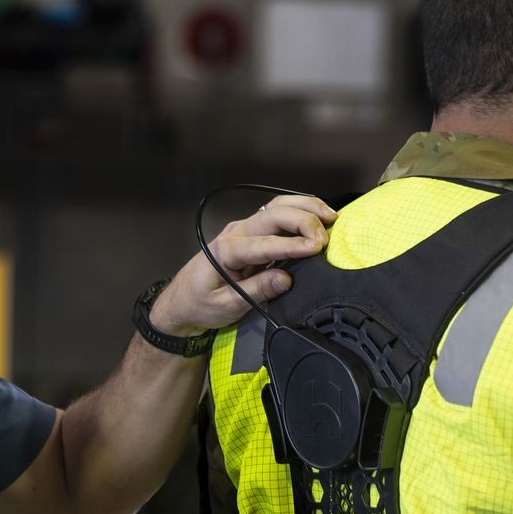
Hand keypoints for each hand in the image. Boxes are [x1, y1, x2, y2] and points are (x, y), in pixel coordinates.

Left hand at [150, 195, 337, 335]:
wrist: (182, 301)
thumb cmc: (200, 304)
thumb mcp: (226, 305)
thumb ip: (257, 291)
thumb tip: (287, 280)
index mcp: (226, 250)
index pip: (264, 243)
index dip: (292, 244)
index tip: (316, 249)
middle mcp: (236, 232)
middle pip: (274, 215)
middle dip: (304, 222)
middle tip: (325, 239)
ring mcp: (244, 229)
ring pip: (277, 208)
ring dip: (305, 208)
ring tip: (330, 216)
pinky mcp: (252, 233)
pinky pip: (277, 215)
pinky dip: (300, 211)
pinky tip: (318, 215)